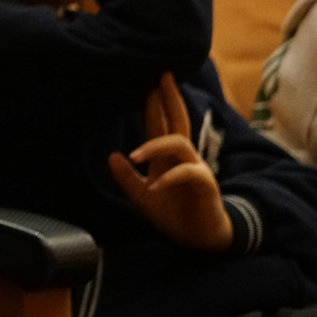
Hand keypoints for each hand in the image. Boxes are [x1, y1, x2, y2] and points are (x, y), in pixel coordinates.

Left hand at [108, 73, 233, 253]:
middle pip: (178, 120)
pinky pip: (188, 173)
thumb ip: (127, 178)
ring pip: (179, 143)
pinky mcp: (205, 184)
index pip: (161, 124)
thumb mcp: (142, 196)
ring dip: (155, 146)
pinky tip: (154, 187)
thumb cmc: (173, 213)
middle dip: (170, 99)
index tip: (148, 82)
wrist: (198, 239)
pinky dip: (169, 178)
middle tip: (163, 76)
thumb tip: (111, 155)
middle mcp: (182, 157)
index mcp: (167, 157)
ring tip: (136, 155)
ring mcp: (196, 168)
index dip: (155, 104)